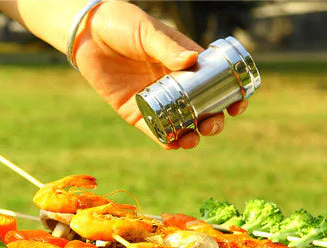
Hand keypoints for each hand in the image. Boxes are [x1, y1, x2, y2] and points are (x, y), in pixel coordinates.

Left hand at [74, 1, 247, 148]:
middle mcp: (175, 85)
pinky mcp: (135, 112)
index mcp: (186, 64)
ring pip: (181, 124)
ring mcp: (157, 100)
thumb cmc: (122, 24)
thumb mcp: (147, 32)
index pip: (216, 84)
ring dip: (192, 136)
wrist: (87, 33)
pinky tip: (174, 145)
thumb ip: (166, 47)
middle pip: (202, 110)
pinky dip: (166, 140)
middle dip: (213, 123)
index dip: (231, 97)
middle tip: (211, 125)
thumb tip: (192, 61)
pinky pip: (155, 131)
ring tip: (193, 139)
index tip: (239, 105)